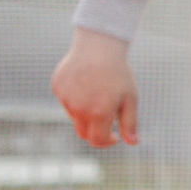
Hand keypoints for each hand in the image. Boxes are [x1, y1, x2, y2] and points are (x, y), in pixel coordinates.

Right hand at [52, 27, 138, 146]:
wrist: (99, 46)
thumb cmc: (118, 74)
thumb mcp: (130, 99)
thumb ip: (130, 123)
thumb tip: (133, 143)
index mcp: (98, 113)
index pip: (97, 140)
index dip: (106, 142)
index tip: (114, 136)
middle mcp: (78, 108)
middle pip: (82, 133)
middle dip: (95, 130)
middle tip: (107, 118)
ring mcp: (65, 98)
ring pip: (75, 116)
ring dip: (86, 112)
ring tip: (98, 91)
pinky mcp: (57, 88)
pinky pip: (66, 101)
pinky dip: (76, 98)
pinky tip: (86, 83)